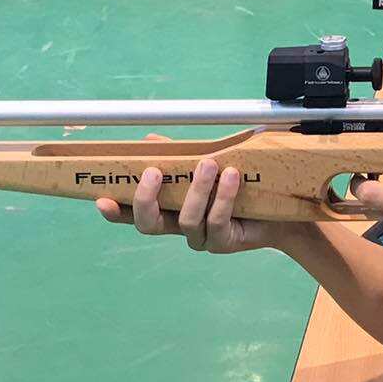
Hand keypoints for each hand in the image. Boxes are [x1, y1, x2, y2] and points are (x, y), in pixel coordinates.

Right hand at [94, 158, 279, 254]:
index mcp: (170, 209)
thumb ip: (180, 154)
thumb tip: (150, 140)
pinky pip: (216, 222)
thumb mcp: (208, 162)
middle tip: (154, 173)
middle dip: (147, 199)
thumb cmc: (240, 184)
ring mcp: (201, 237)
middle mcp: (180, 226)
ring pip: (186, 220)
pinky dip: (222, 198)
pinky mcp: (223, 242)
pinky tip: (230, 177)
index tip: (102, 200)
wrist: (281, 209)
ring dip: (196, 190)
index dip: (117, 211)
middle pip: (149, 225)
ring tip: (210, 165)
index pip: (135, 213)